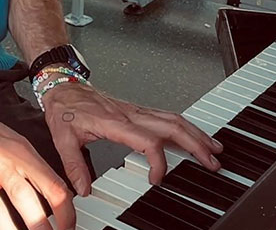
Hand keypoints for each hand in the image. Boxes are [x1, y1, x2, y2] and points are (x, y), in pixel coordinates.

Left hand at [41, 82, 223, 194]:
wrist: (63, 86)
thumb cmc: (66, 108)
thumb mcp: (62, 138)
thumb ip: (74, 165)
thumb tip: (84, 189)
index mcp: (114, 122)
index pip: (146, 140)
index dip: (157, 162)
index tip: (157, 180)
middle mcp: (130, 114)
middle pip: (170, 126)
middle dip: (194, 144)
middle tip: (210, 162)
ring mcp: (135, 110)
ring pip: (173, 118)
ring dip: (195, 133)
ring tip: (213, 149)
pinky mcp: (136, 110)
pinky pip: (166, 115)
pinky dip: (185, 126)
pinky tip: (194, 135)